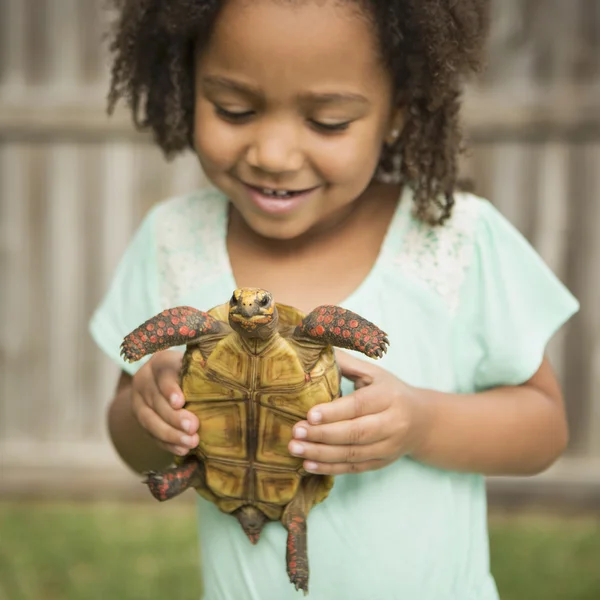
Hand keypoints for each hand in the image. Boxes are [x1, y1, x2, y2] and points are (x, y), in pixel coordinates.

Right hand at [131, 350, 198, 455]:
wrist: (170, 381)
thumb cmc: (193, 373)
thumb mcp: (195, 368)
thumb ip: (202, 375)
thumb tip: (227, 385)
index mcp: (160, 362)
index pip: (163, 373)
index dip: (170, 389)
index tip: (180, 402)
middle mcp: (145, 380)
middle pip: (156, 400)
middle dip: (174, 417)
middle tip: (193, 427)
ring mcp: (139, 401)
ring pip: (149, 420)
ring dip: (170, 434)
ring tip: (190, 443)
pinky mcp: (139, 419)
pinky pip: (150, 434)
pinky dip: (166, 444)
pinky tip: (181, 450)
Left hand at [288, 351, 426, 474]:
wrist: (423, 422)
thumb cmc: (390, 391)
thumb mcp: (373, 373)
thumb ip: (346, 363)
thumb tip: (315, 348)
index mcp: (389, 396)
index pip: (359, 405)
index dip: (334, 412)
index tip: (308, 414)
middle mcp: (393, 423)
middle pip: (356, 432)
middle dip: (323, 434)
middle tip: (295, 432)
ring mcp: (389, 446)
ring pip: (353, 453)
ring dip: (321, 454)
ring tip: (295, 448)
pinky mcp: (382, 463)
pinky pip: (354, 468)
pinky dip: (330, 468)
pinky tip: (308, 464)